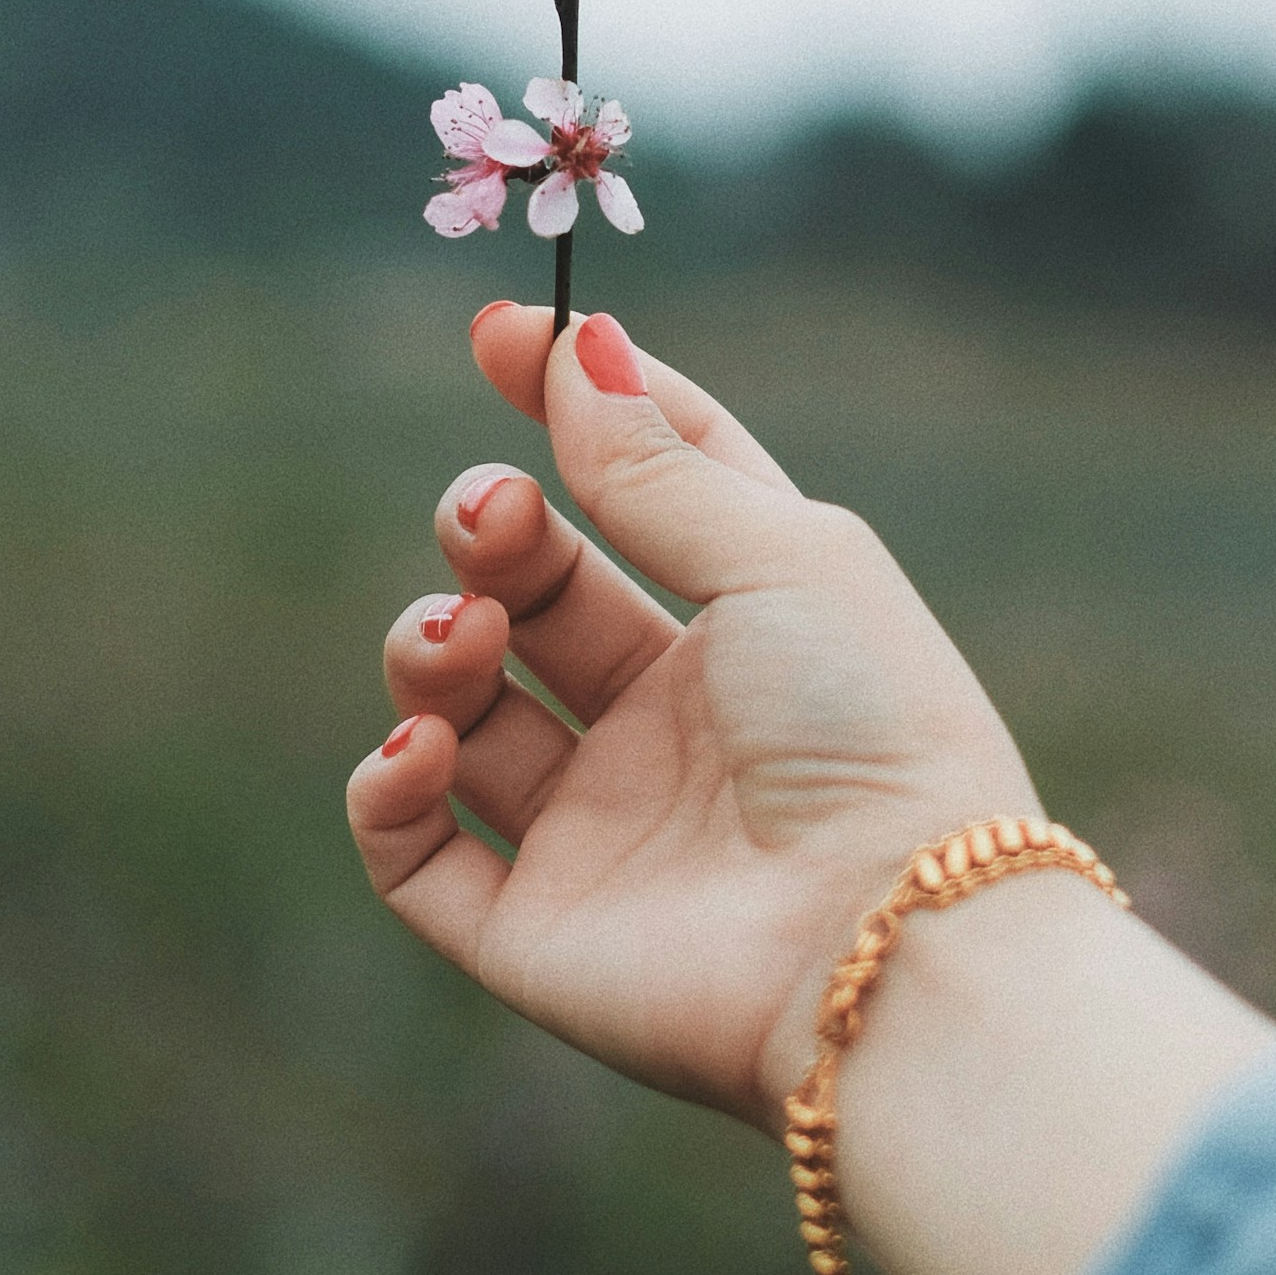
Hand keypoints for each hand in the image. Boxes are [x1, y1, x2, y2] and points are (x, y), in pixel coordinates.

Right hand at [347, 304, 1037, 1130]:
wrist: (888, 938)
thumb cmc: (871, 730)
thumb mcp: (781, 557)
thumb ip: (657, 462)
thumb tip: (574, 342)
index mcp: (751, 633)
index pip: (650, 496)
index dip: (578, 410)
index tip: (502, 336)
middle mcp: (669, 731)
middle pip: (536, 596)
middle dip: (490, 534)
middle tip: (492, 517)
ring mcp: (597, 834)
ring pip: (459, 711)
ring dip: (429, 648)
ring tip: (464, 638)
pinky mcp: (532, 933)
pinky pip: (411, 850)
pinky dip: (387, 785)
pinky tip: (423, 742)